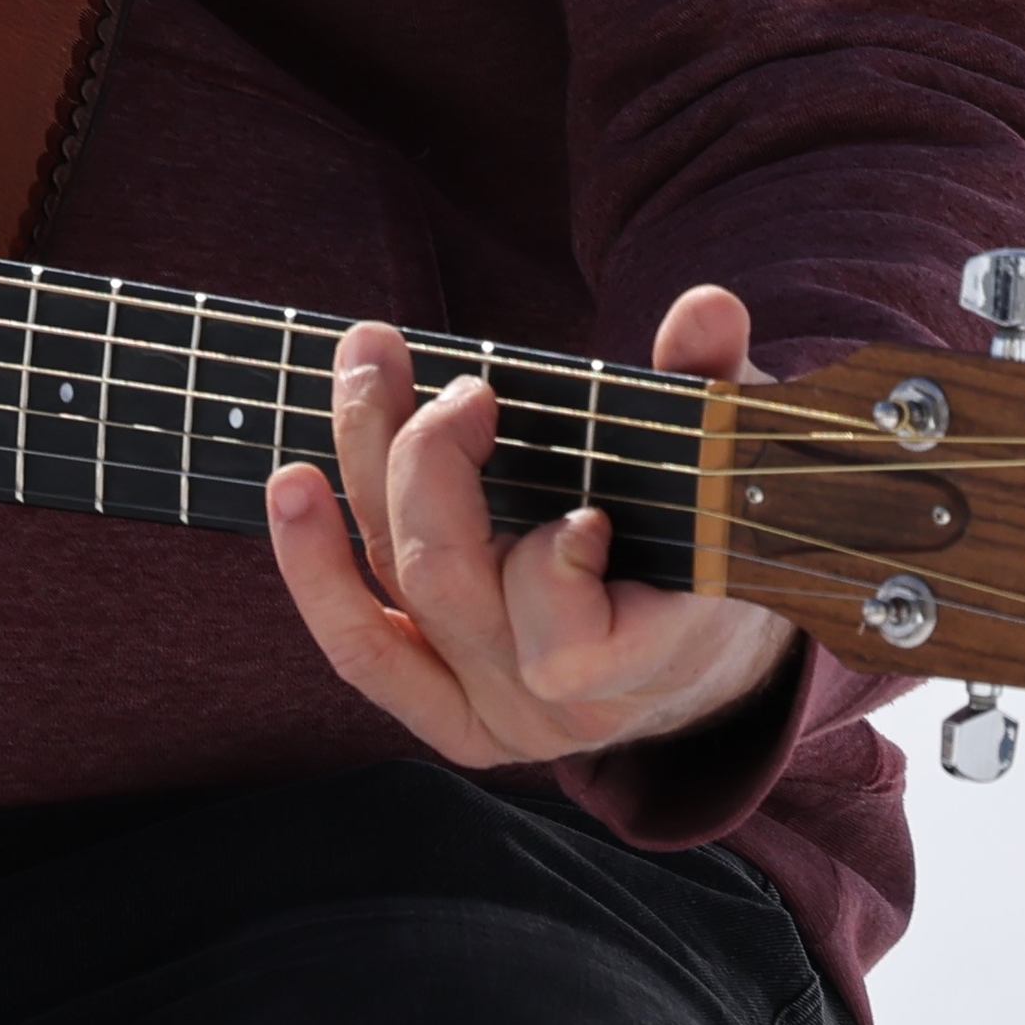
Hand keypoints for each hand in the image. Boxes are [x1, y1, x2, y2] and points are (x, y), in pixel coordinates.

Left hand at [260, 284, 802, 768]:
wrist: (703, 649)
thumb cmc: (715, 542)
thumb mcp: (731, 465)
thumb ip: (715, 390)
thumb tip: (705, 309)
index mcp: (650, 658)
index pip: (570, 643)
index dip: (554, 568)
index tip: (585, 508)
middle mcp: (561, 704)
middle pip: (450, 582)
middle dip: (431, 464)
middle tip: (457, 383)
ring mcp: (497, 716)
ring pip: (393, 595)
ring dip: (357, 478)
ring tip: (359, 374)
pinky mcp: (446, 713)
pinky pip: (364, 652)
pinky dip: (316, 575)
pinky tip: (293, 492)